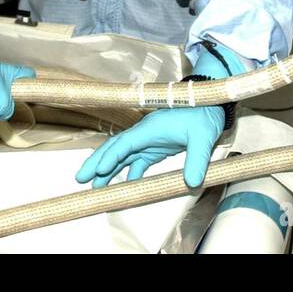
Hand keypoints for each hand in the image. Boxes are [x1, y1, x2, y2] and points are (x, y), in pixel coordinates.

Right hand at [75, 44, 246, 188]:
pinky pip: (138, 161)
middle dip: (97, 163)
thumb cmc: (204, 115)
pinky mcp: (157, 147)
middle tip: (81, 179)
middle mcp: (145, 134)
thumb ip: (197, 160)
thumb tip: (191, 183)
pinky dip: (129, 172)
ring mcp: (149, 140)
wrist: (211, 105)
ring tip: (96, 186)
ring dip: (109, 170)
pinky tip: (125, 185)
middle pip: (115, 148)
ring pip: (123, 156)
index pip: (124, 144)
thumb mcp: (203, 138)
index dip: (109, 158)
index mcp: (150, 129)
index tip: (97, 171)